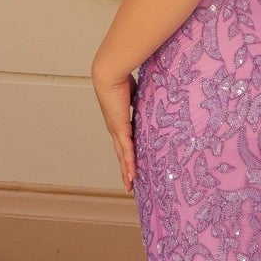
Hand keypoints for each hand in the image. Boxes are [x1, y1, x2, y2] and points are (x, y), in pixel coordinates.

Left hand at [91, 56, 135, 192]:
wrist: (109, 74)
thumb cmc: (121, 78)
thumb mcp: (135, 93)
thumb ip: (141, 100)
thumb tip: (151, 98)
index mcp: (118, 120)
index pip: (124, 141)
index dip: (127, 153)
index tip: (130, 163)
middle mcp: (115, 128)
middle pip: (121, 154)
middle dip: (125, 169)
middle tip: (129, 183)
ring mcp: (116, 130)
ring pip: (123, 156)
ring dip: (126, 172)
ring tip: (130, 186)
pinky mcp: (120, 129)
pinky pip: (127, 150)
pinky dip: (129, 164)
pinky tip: (132, 176)